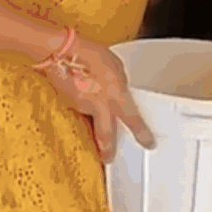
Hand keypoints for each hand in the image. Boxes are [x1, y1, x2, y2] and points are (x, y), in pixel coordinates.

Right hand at [39, 37, 153, 162]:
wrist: (63, 54)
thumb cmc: (91, 56)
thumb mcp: (116, 69)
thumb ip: (120, 84)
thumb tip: (119, 90)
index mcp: (118, 97)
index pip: (134, 121)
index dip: (142, 134)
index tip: (148, 143)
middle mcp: (100, 107)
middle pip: (105, 136)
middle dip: (107, 149)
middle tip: (108, 157)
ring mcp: (82, 107)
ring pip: (90, 119)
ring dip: (91, 116)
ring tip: (90, 105)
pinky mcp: (67, 104)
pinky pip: (77, 107)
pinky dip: (80, 102)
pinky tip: (78, 91)